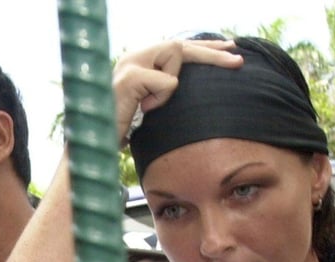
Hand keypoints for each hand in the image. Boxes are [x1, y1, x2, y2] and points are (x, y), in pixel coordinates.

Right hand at [112, 39, 242, 143]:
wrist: (97, 144)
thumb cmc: (123, 130)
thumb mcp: (151, 107)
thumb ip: (165, 92)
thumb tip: (191, 87)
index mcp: (140, 61)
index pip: (176, 46)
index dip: (205, 49)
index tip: (230, 50)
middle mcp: (134, 55)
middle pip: (180, 44)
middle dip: (212, 53)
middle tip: (238, 60)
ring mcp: (130, 62)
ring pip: (174, 53)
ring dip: (171, 85)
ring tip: (150, 105)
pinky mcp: (130, 76)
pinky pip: (167, 81)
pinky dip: (162, 97)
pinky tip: (144, 109)